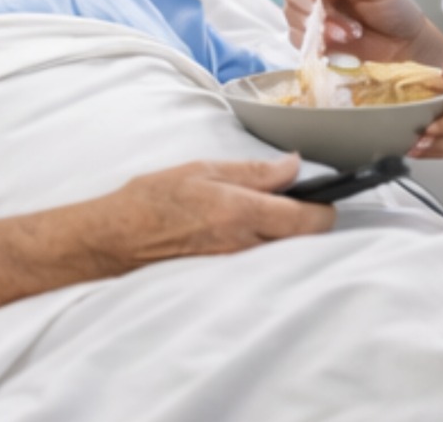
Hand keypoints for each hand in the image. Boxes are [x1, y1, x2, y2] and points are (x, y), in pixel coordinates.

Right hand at [103, 155, 334, 268]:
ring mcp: (237, 265)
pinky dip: (264, 244)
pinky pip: (261, 260)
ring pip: (284, 250)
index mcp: (242, 213)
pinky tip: (247, 230)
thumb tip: (293, 165)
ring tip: (267, 211)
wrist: (116, 238)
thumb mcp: (204, 170)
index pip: (309, 220)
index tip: (323, 192)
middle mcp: (244, 245)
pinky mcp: (227, 276)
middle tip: (296, 198)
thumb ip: (254, 171)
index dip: (326, 205)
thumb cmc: (154, 199)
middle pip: (304, 240)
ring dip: (286, 232)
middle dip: (308, 219)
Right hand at [282, 0, 442, 66]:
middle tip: (341, 21)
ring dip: (319, 29)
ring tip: (351, 35)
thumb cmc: (394, 7)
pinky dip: (316, 45)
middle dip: (313, 7)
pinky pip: (298, 41)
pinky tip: (339, 46)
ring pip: (293, 17)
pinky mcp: (312, 40)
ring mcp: (311, 16)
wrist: (403, 42)